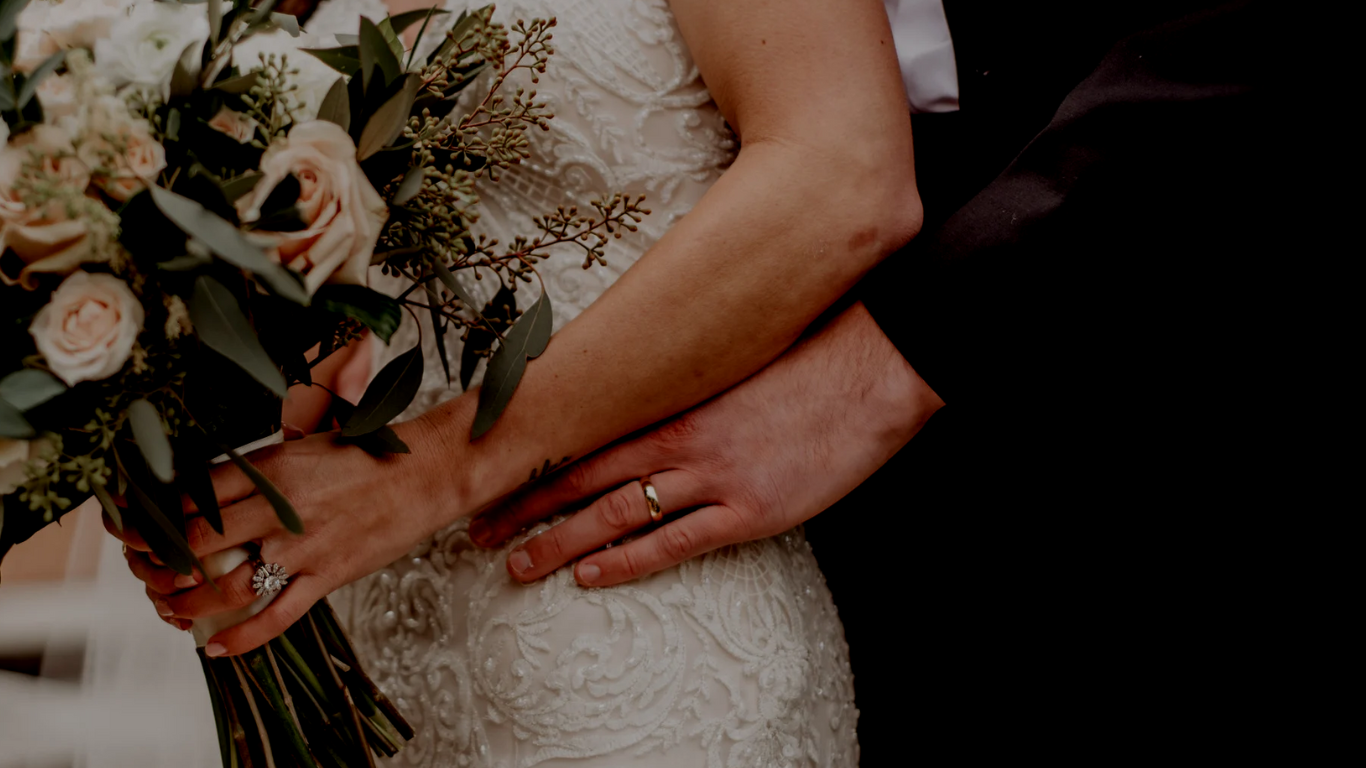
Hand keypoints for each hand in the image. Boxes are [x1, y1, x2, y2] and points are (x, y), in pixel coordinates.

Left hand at [110, 338, 461, 655]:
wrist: (429, 471)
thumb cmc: (371, 454)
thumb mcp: (306, 442)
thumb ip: (261, 465)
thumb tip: (213, 486)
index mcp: (273, 465)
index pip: (193, 494)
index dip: (154, 514)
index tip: (134, 527)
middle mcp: (283, 506)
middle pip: (198, 541)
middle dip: (158, 562)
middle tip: (144, 570)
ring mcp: (306, 545)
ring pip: (228, 585)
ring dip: (188, 604)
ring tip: (170, 609)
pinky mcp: (330, 574)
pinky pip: (278, 615)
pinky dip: (242, 636)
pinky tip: (216, 646)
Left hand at [468, 303, 942, 586]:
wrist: (870, 370)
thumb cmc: (808, 357)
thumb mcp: (733, 359)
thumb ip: (687, 379)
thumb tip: (646, 383)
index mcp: (674, 396)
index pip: (585, 431)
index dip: (535, 456)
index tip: (494, 469)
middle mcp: (679, 436)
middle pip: (582, 475)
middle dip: (525, 504)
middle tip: (478, 528)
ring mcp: (712, 476)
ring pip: (614, 514)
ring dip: (558, 541)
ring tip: (517, 564)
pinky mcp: (749, 510)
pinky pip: (673, 543)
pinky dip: (626, 562)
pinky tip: (589, 575)